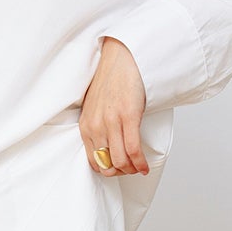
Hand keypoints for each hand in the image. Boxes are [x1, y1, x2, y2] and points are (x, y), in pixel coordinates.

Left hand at [80, 35, 148, 174]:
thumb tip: (108, 145)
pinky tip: (145, 165)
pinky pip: (133, 150)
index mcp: (86, 125)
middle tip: (132, 170)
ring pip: (120, 161)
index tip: (119, 169)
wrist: (122, 57)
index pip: (93, 161)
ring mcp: (111, 122)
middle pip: (107, 165)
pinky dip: (140, 162)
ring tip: (140, 167)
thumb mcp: (96, 106)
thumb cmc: (112, 79)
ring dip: (132, 169)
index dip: (108, 170)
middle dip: (121, 173)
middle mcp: (95, 126)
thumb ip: (97, 125)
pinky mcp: (128, 116)